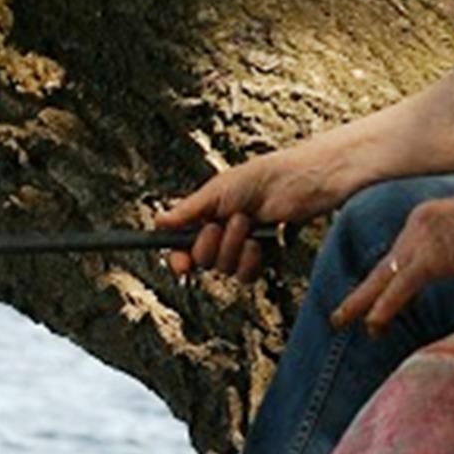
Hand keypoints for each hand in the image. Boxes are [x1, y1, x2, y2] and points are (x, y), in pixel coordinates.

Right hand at [157, 143, 350, 280]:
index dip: (179, 258)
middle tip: (221, 224)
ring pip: (223, 268)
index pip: (182, 246)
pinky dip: (249, 261)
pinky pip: (245, 275)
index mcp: (206, 217)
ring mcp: (241, 247)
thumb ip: (188, 211)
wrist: (294, 184)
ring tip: (246, 223)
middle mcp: (221, 235)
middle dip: (210, 245)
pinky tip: (258, 243)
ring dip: (232, 247)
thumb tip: (160, 222)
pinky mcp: (261, 257)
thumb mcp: (217, 190)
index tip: (181, 265)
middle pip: (202, 260)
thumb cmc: (258, 178)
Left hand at [330, 188, 453, 335]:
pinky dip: (384, 308)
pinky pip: (400, 288)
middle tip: (340, 314)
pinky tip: (372, 325)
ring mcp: (422, 242)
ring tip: (342, 321)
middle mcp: (417, 226)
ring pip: (383, 278)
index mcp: (426, 218)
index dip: (388, 279)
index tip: (378, 298)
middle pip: (384, 265)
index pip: (400, 253)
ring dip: (361, 303)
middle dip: (362, 292)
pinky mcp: (433, 258)